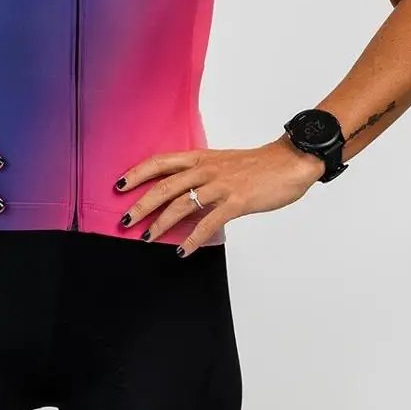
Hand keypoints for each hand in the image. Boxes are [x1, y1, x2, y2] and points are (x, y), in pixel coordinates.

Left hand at [114, 137, 324, 255]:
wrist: (291, 161)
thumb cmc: (258, 165)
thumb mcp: (223, 162)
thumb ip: (201, 175)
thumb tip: (181, 196)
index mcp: (200, 158)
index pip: (160, 162)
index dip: (137, 173)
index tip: (119, 186)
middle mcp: (206, 170)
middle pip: (165, 186)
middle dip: (141, 204)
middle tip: (125, 221)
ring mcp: (221, 185)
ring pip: (181, 205)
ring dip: (161, 223)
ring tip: (147, 238)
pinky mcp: (236, 202)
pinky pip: (208, 222)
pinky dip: (193, 239)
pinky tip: (183, 251)